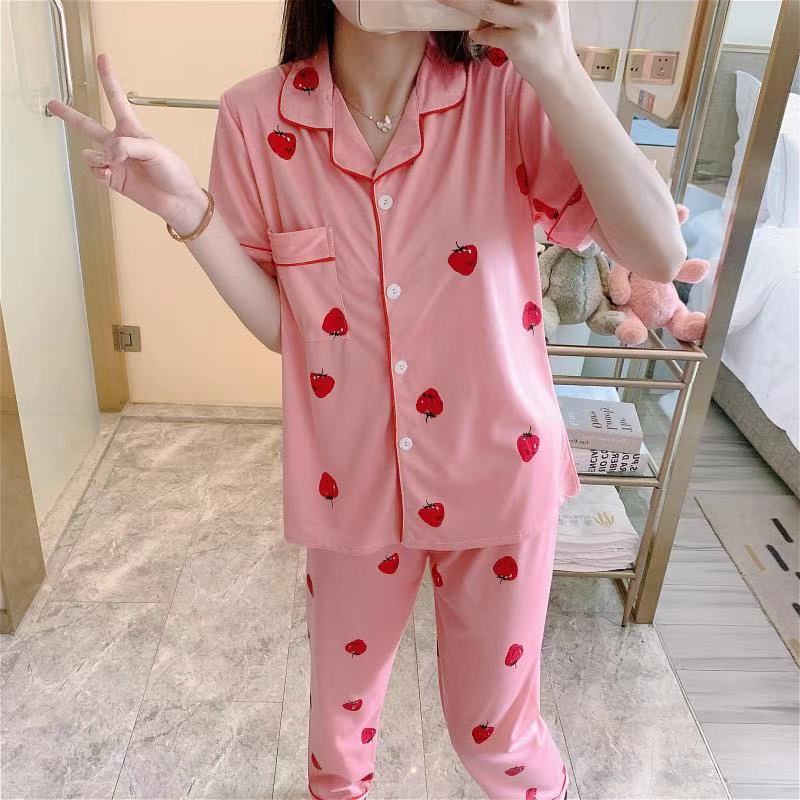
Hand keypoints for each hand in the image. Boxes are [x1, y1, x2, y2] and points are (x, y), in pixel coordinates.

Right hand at [46, 52, 206, 231]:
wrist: (177, 200)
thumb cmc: (172, 172)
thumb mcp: (155, 151)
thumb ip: (127, 146)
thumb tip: (107, 154)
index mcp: (132, 130)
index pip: (116, 100)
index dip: (108, 80)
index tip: (102, 59)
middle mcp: (119, 144)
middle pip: (87, 125)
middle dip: (69, 115)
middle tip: (52, 104)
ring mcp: (114, 162)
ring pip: (88, 153)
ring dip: (97, 158)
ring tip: (113, 164)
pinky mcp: (112, 179)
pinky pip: (94, 171)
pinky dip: (99, 172)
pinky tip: (111, 175)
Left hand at [436, 0, 577, 86]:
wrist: (558, 72)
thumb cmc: (547, 36)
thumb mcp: (543, 6)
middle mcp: (544, 1)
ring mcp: (530, 22)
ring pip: (486, 6)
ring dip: (460, 2)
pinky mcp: (518, 44)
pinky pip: (488, 34)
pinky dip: (479, 33)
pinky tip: (476, 34)